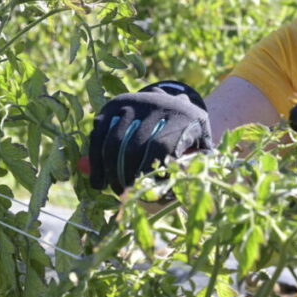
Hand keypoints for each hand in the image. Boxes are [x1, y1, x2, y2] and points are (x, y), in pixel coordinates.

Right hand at [88, 81, 212, 193]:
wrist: (174, 101)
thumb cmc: (189, 133)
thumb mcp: (200, 144)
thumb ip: (193, 166)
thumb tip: (174, 191)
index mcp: (181, 115)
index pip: (160, 145)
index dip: (150, 171)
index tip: (148, 192)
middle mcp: (155, 104)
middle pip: (134, 146)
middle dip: (128, 176)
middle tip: (128, 196)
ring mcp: (131, 103)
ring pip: (114, 142)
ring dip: (110, 172)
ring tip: (116, 191)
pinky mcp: (113, 105)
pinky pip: (99, 135)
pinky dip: (96, 161)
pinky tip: (99, 182)